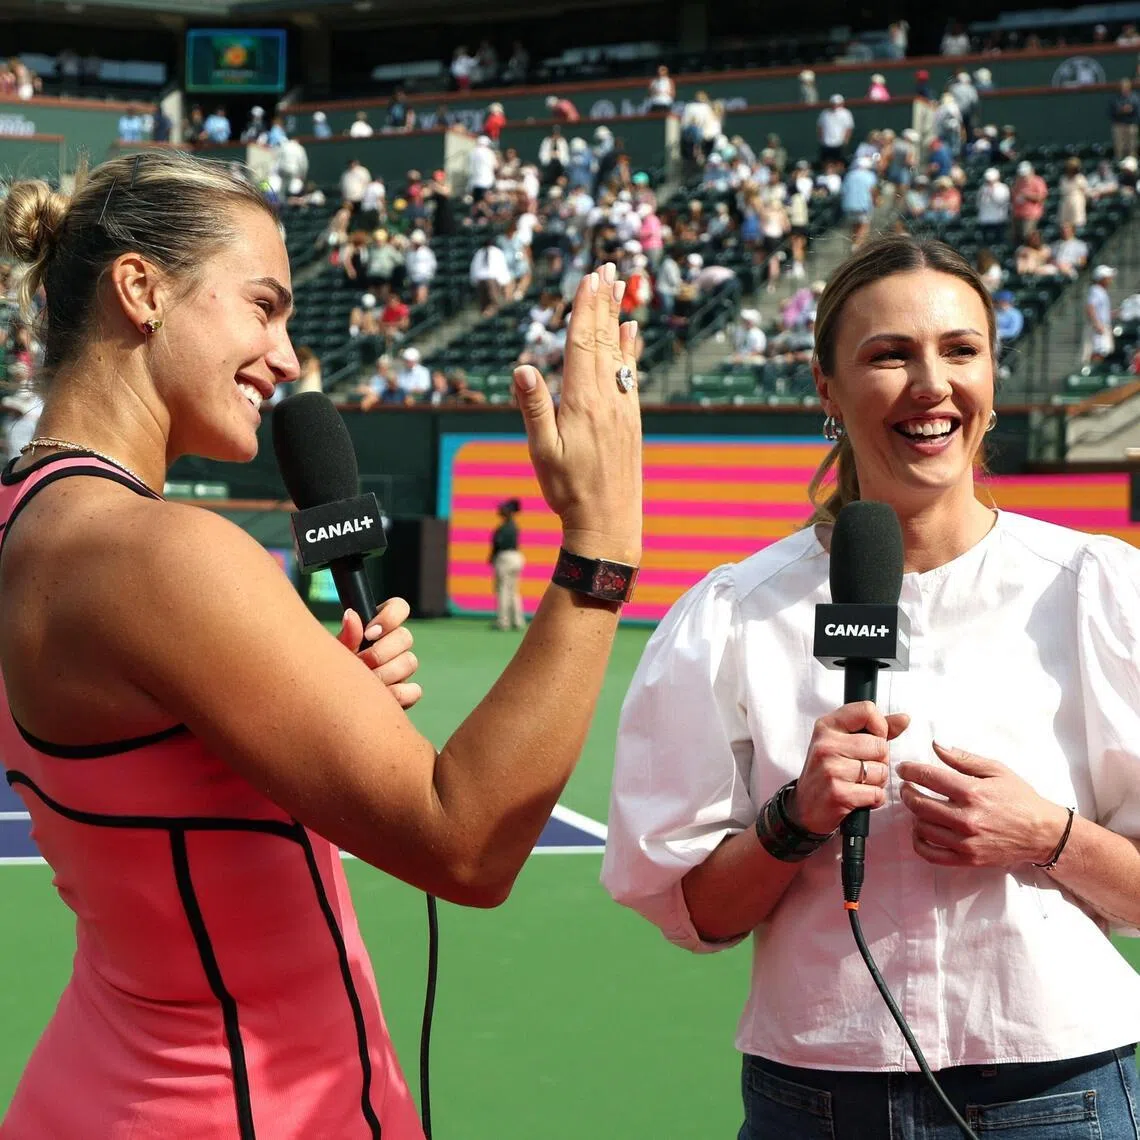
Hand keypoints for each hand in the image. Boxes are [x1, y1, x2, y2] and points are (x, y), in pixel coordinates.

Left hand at [336, 598, 421, 708]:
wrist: (332, 703)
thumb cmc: (332, 672)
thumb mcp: (336, 652)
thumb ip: (347, 635)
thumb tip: (351, 615)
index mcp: (379, 627)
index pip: (399, 608)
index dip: (389, 618)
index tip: (370, 633)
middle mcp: (395, 645)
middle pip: (406, 636)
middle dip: (381, 652)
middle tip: (361, 663)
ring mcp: (402, 669)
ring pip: (410, 662)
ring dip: (385, 674)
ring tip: (364, 683)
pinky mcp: (406, 693)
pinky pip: (413, 690)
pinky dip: (396, 694)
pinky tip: (378, 697)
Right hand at [513, 262, 642, 562]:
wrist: (609, 523)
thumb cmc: (569, 491)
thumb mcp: (543, 453)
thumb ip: (534, 409)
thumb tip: (523, 369)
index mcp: (582, 402)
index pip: (583, 344)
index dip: (585, 309)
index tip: (588, 278)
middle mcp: (607, 399)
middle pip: (603, 340)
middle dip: (603, 302)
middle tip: (607, 267)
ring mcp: (622, 408)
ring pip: (618, 353)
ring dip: (617, 317)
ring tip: (620, 287)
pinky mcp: (629, 420)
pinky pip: (630, 374)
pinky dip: (629, 349)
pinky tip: (631, 334)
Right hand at [792, 702, 909, 834]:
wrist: (804, 808)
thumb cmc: (827, 772)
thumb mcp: (843, 743)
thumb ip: (875, 730)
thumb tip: (904, 719)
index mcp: (827, 727)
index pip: (866, 711)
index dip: (880, 727)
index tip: (873, 739)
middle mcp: (826, 745)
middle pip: (880, 745)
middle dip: (880, 761)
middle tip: (862, 768)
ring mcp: (831, 769)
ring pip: (881, 771)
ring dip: (877, 782)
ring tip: (858, 784)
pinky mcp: (839, 794)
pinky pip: (877, 793)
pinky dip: (874, 799)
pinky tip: (858, 797)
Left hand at [897, 743, 1068, 867]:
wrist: (1043, 833)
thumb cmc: (1020, 798)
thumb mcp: (996, 770)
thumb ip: (963, 758)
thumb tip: (936, 745)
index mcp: (972, 792)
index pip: (928, 777)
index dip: (909, 770)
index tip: (903, 768)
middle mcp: (966, 818)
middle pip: (919, 804)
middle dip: (907, 792)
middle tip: (907, 786)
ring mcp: (966, 842)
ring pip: (922, 828)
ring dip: (913, 815)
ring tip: (918, 806)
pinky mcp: (967, 860)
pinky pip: (930, 854)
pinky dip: (918, 842)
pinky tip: (920, 831)